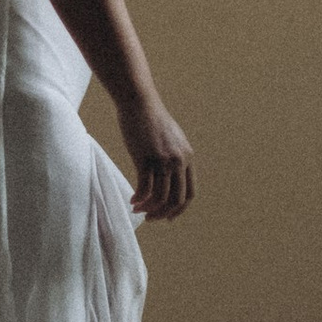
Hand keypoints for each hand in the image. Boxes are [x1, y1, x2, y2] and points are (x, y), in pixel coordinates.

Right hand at [115, 90, 195, 221]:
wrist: (139, 103)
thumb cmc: (151, 120)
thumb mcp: (171, 140)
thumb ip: (174, 157)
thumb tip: (169, 177)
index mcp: (188, 158)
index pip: (190, 193)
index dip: (179, 209)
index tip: (167, 217)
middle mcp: (179, 161)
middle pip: (176, 199)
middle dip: (163, 213)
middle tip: (150, 218)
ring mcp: (163, 160)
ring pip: (160, 197)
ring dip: (148, 208)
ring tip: (138, 209)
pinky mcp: (146, 159)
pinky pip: (144, 188)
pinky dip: (139, 198)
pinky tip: (132, 200)